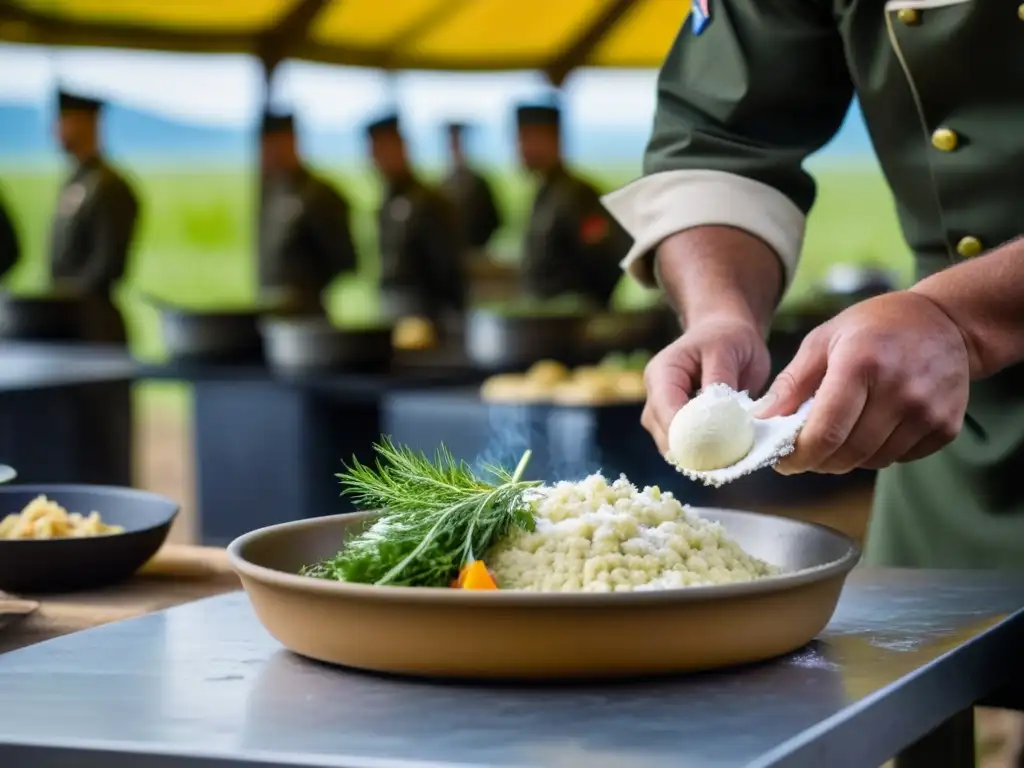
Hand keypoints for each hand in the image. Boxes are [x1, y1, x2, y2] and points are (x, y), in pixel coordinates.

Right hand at [643, 316, 771, 452]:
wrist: (726, 334)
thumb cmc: (727, 338)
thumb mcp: (725, 350)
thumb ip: (719, 380)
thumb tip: (718, 415)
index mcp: (662, 373)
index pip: (666, 410)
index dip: (686, 433)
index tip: (716, 450)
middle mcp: (656, 395)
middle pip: (665, 434)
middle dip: (693, 450)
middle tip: (727, 461)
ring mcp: (664, 413)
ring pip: (673, 447)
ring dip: (699, 455)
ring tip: (730, 458)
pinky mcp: (678, 425)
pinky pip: (686, 447)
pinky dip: (705, 454)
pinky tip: (727, 454)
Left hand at [756, 291, 970, 473]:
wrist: (946, 321)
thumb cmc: (876, 326)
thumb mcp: (824, 339)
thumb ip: (792, 382)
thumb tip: (761, 418)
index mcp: (861, 364)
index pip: (825, 432)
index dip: (798, 456)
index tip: (783, 460)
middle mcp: (899, 391)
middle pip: (847, 453)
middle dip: (817, 460)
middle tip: (804, 451)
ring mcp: (927, 411)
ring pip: (871, 461)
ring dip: (846, 457)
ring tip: (838, 433)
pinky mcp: (945, 427)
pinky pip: (898, 458)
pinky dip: (877, 453)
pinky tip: (871, 428)